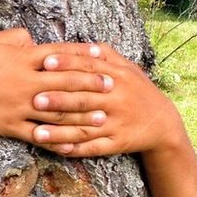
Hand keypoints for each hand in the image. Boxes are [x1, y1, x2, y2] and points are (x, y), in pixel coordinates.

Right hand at [0, 28, 112, 141]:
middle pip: (67, 83)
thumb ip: (17, 38)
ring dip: (82, 116)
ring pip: (58, 113)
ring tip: (102, 118)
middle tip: (113, 87)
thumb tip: (34, 38)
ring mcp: (20, 107)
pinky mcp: (10, 126)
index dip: (83, 56)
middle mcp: (26, 83)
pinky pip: (38, 136)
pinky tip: (72, 145)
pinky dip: (57, 141)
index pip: (61, 55)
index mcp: (23, 59)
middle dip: (92, 85)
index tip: (102, 56)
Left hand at [30, 41, 186, 157]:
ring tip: (36, 133)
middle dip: (59, 100)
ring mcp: (116, 124)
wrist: (162, 123)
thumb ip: (106, 57)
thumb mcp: (128, 69)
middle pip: (84, 99)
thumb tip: (84, 45)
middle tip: (34, 99)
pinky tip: (57, 151)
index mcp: (119, 78)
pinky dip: (76, 150)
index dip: (68, 64)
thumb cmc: (137, 91)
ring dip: (60, 132)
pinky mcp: (117, 144)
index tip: (46, 62)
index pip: (90, 69)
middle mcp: (117, 101)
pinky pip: (94, 148)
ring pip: (85, 128)